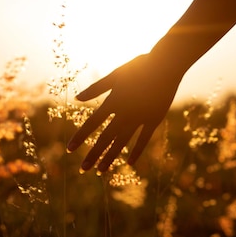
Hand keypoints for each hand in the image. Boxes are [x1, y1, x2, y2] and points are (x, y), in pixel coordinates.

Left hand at [67, 53, 182, 172]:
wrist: (166, 65)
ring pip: (122, 142)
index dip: (80, 137)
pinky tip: (129, 163)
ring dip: (110, 156)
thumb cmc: (140, 66)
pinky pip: (144, 139)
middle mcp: (124, 113)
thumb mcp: (116, 75)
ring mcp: (140, 118)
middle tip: (83, 169)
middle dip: (93, 154)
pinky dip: (136, 151)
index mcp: (113, 101)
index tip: (69, 149)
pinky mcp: (154, 119)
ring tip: (101, 171)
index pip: (92, 123)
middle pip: (105, 138)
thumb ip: (97, 88)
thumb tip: (77, 98)